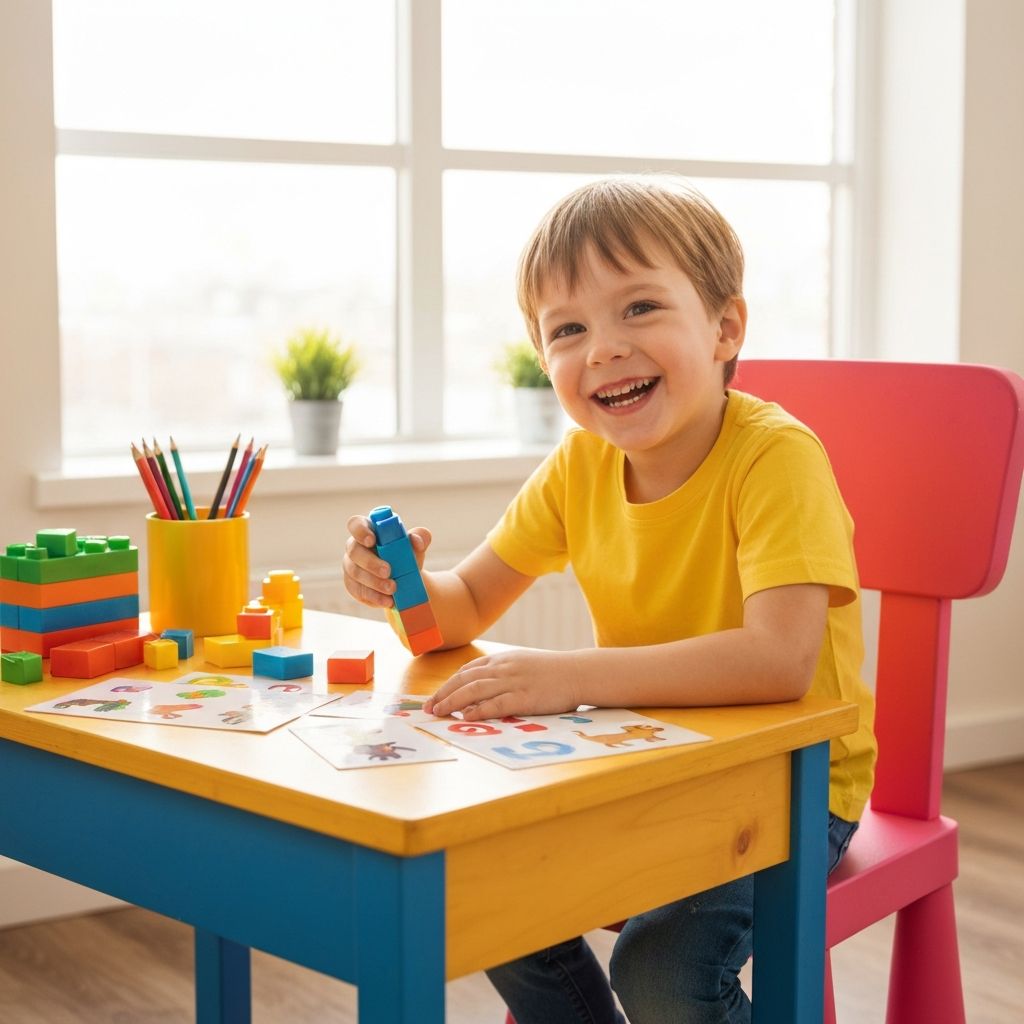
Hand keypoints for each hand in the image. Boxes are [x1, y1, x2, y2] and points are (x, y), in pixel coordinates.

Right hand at [342, 514, 431, 608]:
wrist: (407, 579)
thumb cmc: (407, 555)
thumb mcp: (416, 545)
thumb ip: (420, 537)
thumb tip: (417, 541)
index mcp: (368, 530)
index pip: (356, 524)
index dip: (360, 531)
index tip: (372, 540)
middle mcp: (355, 547)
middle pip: (354, 551)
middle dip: (370, 562)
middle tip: (388, 571)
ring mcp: (351, 567)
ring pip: (355, 573)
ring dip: (374, 582)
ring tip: (392, 589)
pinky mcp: (353, 585)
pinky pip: (358, 591)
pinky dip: (374, 597)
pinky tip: (387, 601)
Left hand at [424, 649, 582, 720]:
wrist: (578, 672)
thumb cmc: (553, 671)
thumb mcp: (523, 664)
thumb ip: (503, 672)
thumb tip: (482, 685)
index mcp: (502, 659)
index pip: (467, 671)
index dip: (449, 684)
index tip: (436, 697)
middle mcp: (503, 668)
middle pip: (464, 679)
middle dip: (442, 694)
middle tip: (427, 708)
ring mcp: (513, 682)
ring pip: (474, 690)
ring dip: (452, 702)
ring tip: (438, 712)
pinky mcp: (524, 697)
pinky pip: (495, 704)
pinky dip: (477, 710)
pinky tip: (465, 717)